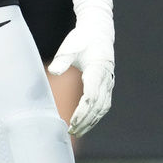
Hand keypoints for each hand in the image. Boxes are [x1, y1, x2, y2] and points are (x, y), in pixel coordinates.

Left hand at [47, 8, 114, 136]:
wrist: (98, 31)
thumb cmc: (82, 39)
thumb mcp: (70, 47)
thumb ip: (62, 60)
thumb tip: (53, 71)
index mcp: (97, 69)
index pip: (91, 96)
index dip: (82, 111)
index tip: (72, 121)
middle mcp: (106, 78)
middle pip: (97, 106)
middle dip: (85, 120)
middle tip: (71, 131)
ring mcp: (109, 82)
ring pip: (102, 108)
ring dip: (91, 121)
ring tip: (77, 131)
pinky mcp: (107, 85)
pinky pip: (104, 104)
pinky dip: (96, 116)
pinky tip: (86, 123)